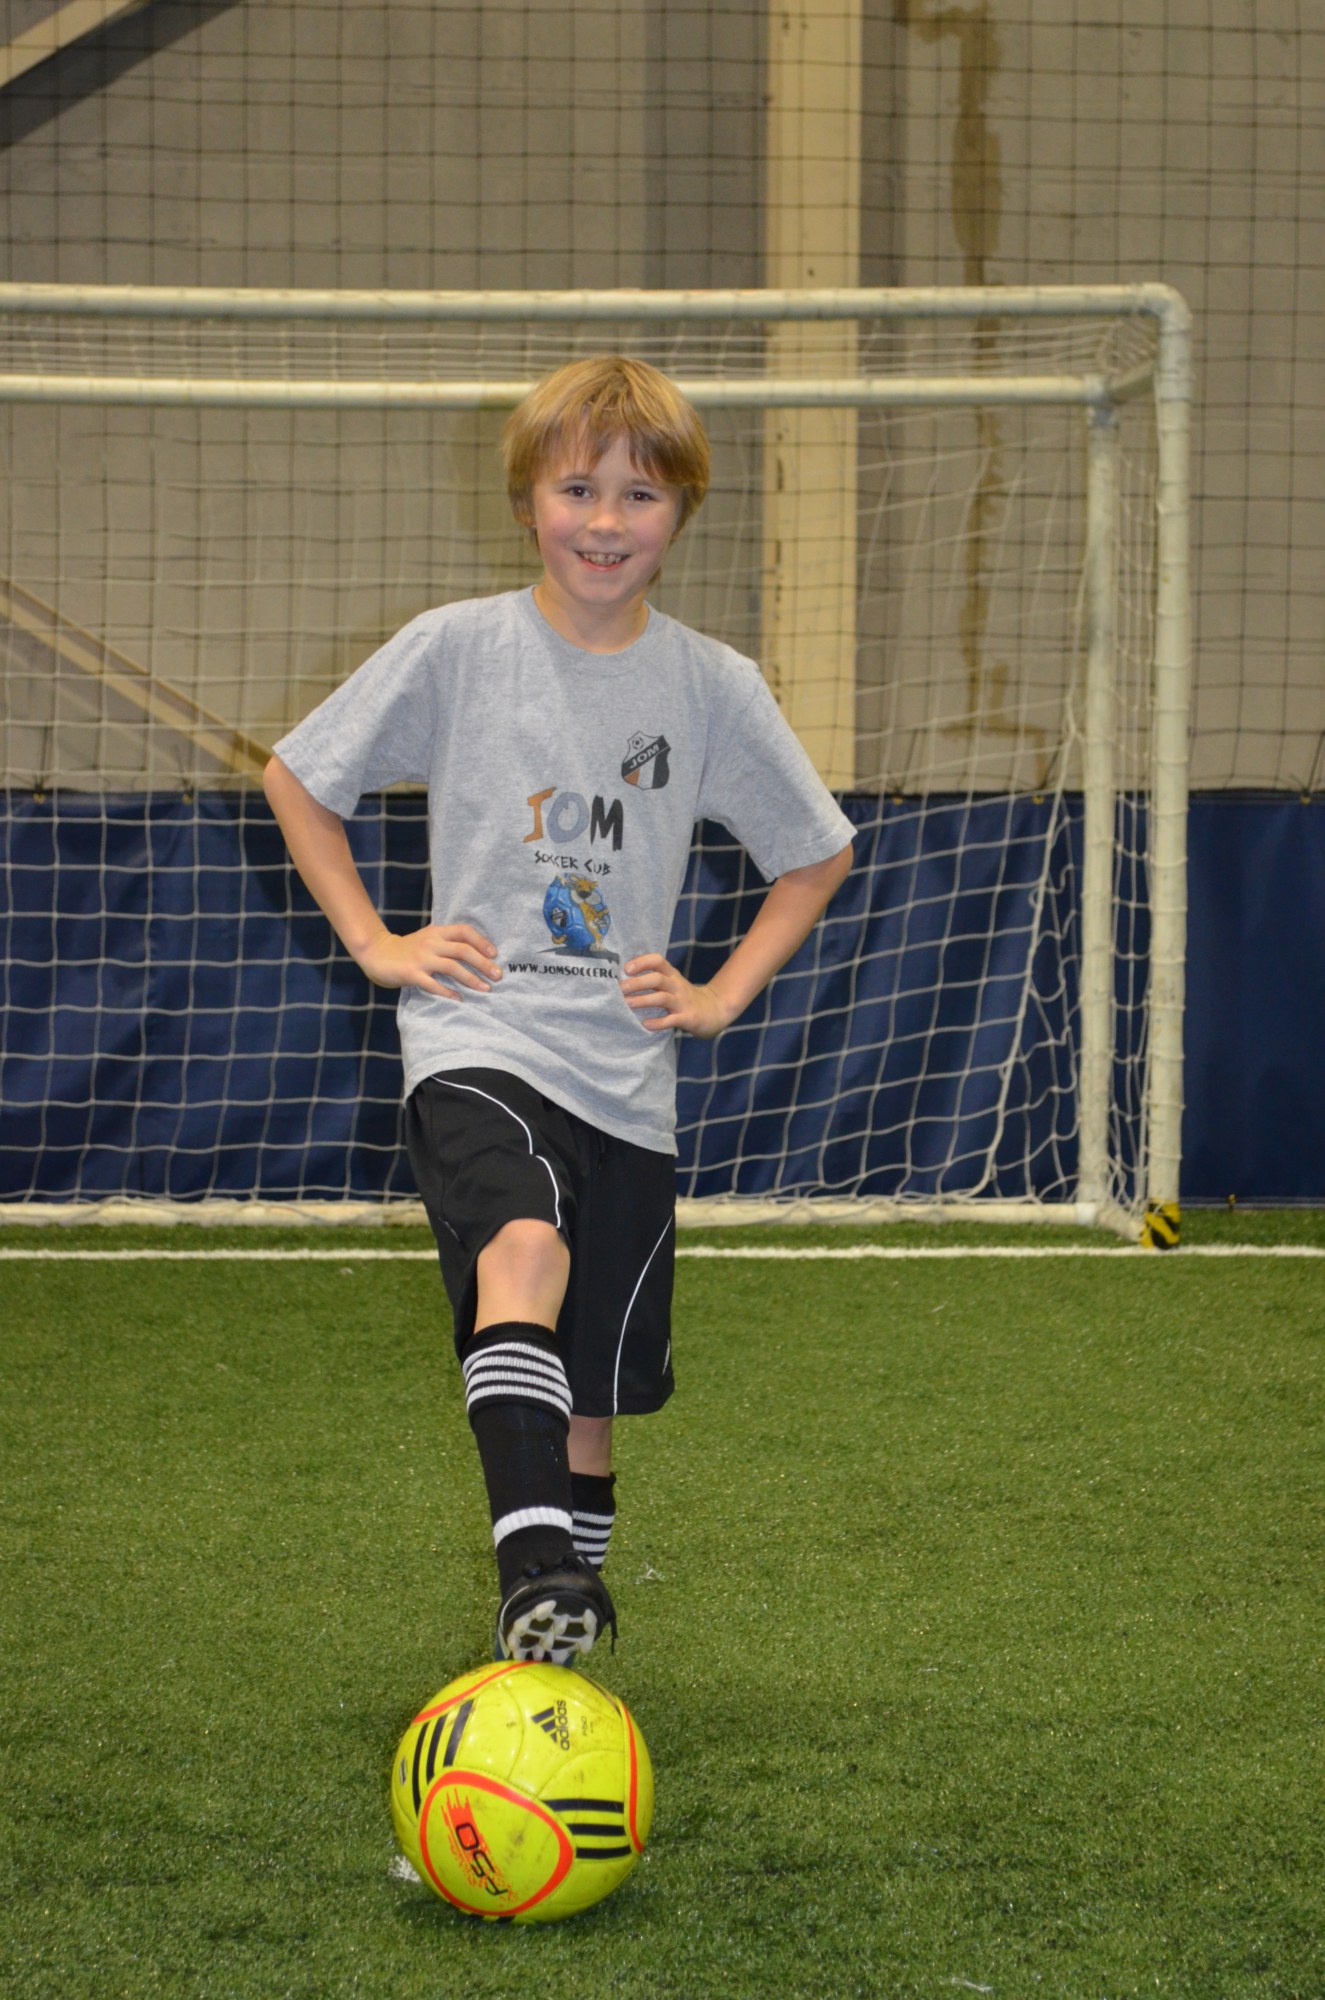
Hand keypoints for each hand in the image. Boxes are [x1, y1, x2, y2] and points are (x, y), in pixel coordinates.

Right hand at [356, 923, 501, 998]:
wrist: (377, 953)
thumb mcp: (428, 938)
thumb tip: (477, 952)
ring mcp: (421, 958)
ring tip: (485, 989)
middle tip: (498, 976)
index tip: (495, 954)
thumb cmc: (408, 949)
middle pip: (462, 950)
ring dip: (471, 979)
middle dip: (483, 963)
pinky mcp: (411, 974)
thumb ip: (447, 941)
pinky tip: (459, 999)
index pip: (464, 931)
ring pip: (452, 967)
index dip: (481, 941)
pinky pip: (433, 984)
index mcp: (437, 932)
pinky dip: (448, 992)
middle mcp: (430, 943)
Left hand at [620, 954, 732, 1037]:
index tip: (626, 968)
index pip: (657, 960)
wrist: (714, 1011)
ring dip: (643, 1000)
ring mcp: (682, 1002)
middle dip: (637, 983)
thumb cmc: (685, 997)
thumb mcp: (672, 983)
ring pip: (662, 998)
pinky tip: (645, 1024)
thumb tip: (623, 979)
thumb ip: (654, 979)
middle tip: (621, 988)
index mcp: (672, 975)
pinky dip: (658, 1022)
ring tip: (627, 1004)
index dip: (642, 962)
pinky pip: (671, 1019)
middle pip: (657, 979)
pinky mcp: (687, 1018)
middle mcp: (677, 985)